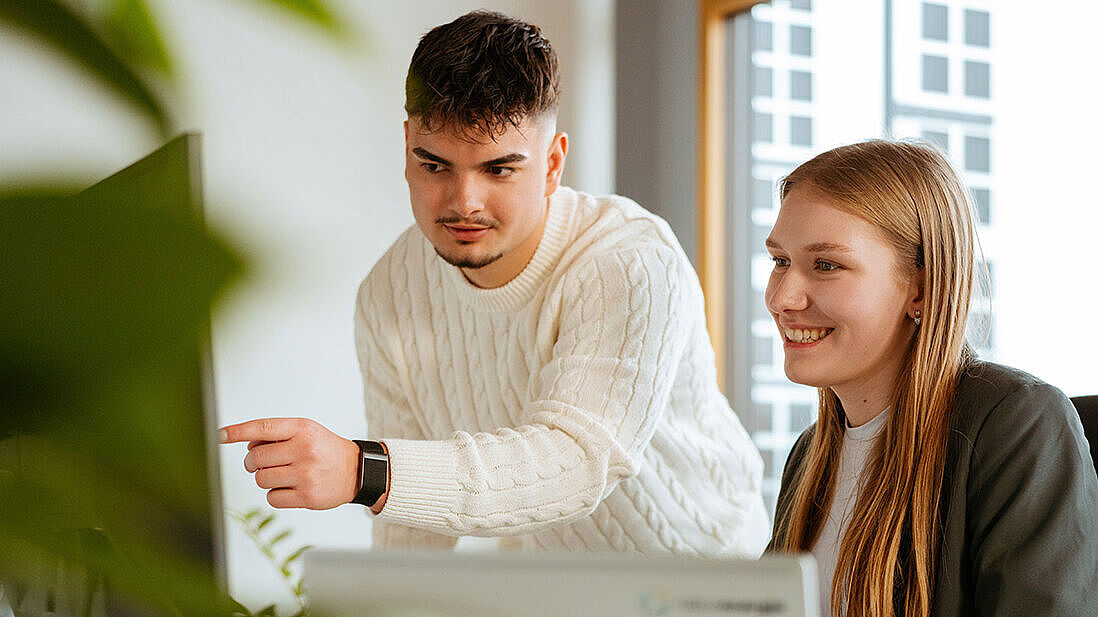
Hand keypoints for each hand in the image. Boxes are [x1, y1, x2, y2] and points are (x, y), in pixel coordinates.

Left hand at [219, 418, 359, 509]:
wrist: (357, 471)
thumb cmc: (325, 450)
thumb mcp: (306, 431)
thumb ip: (278, 435)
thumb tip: (246, 444)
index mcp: (302, 429)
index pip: (264, 428)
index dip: (238, 431)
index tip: (220, 435)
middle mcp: (304, 450)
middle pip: (255, 459)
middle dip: (252, 463)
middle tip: (263, 463)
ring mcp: (306, 474)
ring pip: (261, 479)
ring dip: (264, 479)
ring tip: (282, 475)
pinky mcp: (307, 496)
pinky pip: (272, 498)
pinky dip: (275, 495)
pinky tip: (290, 488)